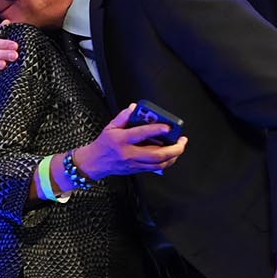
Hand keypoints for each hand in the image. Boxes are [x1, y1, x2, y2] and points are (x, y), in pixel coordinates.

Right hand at [72, 102, 188, 180]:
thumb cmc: (104, 143)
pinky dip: (166, 161)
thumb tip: (135, 107)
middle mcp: (129, 153)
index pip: (141, 134)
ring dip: (173, 156)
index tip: (168, 126)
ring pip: (158, 163)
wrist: (94, 162)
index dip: (156, 130)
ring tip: (180, 147)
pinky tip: (171, 155)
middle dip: (173, 148)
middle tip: (182, 140)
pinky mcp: (136, 169)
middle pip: (156, 154)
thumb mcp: (110, 127)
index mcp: (121, 139)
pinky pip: (155, 168)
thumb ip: (123, 116)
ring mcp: (134, 163)